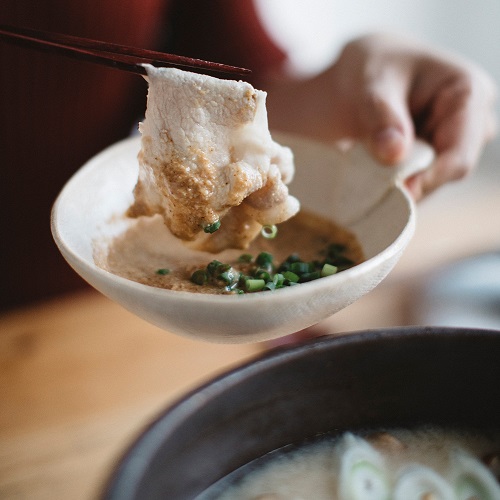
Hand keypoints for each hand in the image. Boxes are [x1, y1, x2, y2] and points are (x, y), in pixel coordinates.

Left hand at [266, 33, 496, 199]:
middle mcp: (472, 120)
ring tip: (366, 171)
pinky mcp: (437, 157)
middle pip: (449, 172)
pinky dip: (396, 184)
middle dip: (412, 182)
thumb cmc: (370, 68)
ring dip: (401, 184)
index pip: (460, 153)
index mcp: (469, 92)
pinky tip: (372, 176)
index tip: (397, 192)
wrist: (358, 77)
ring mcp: (456, 141)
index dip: (430, 179)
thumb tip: (394, 154)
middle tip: (372, 186)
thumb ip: (381, 118)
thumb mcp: (371, 85)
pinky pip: (419, 182)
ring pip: (433, 182)